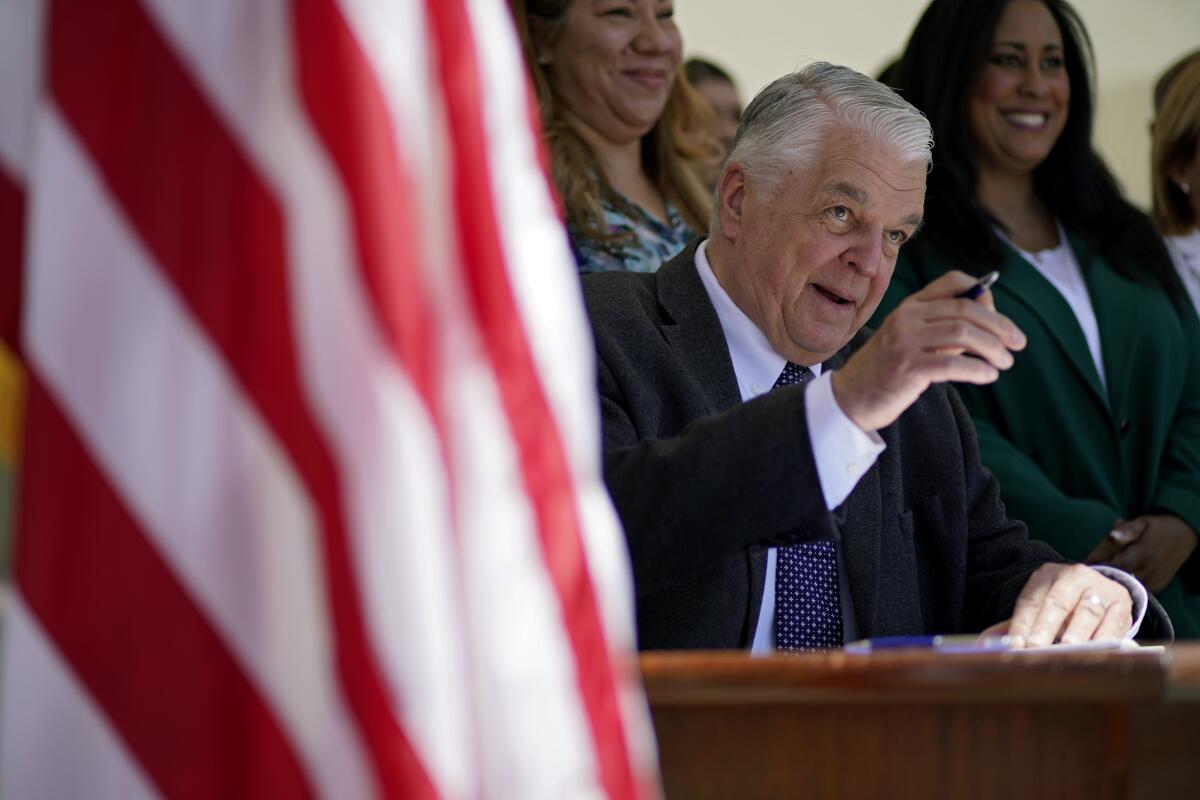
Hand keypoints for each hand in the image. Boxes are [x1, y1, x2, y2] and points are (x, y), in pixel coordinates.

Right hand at [832, 270, 1025, 431]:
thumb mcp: (912, 341)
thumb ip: (943, 330)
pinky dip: (978, 369)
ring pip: (963, 334)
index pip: (952, 282)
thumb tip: (992, 323)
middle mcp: (907, 318)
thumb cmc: (887, 371)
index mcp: (909, 307)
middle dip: (1000, 325)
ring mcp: (905, 342)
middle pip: (965, 309)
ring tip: (1005, 363)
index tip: (1000, 316)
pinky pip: (953, 363)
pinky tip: (988, 376)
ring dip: (993, 348)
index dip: (983, 293)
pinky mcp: (907, 368)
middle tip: (1018, 343)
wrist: (850, 398)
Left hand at [981, 563, 1131, 646]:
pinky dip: (1104, 637)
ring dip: (1076, 632)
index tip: (1015, 645)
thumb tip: (985, 645)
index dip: (1022, 623)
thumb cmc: (1064, 608)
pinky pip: (1113, 621)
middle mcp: (1074, 575)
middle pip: (1057, 603)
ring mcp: (1100, 587)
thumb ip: (1015, 627)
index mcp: (1047, 575)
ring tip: (1067, 648)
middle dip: (1045, 627)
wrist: (1103, 593)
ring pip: (1087, 610)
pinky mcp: (1122, 602)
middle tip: (1036, 646)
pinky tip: (1095, 650)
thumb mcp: (1039, 610)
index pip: (1031, 600)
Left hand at [1088, 514, 1196, 593]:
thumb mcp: (1141, 522)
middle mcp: (1149, 569)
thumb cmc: (1157, 527)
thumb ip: (1126, 530)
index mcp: (1143, 553)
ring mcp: (1154, 581)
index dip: (1098, 567)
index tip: (1082, 567)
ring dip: (1112, 586)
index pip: (1116, 564)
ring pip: (1128, 589)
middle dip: (1102, 578)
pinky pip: (1137, 593)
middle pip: (1119, 579)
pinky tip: (1112, 586)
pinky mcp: (1157, 587)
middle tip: (1085, 577)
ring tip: (1095, 582)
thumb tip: (1112, 536)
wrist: (1184, 536)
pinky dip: (1124, 590)